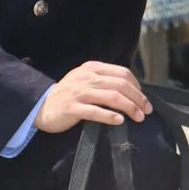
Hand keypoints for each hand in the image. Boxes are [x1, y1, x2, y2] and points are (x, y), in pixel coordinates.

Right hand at [34, 61, 152, 133]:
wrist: (41, 106)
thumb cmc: (68, 94)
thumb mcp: (85, 80)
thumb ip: (104, 80)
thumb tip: (131, 90)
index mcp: (92, 68)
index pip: (122, 73)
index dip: (137, 86)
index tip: (144, 99)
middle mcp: (87, 77)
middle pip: (120, 85)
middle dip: (137, 98)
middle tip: (147, 111)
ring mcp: (79, 92)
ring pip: (112, 97)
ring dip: (129, 108)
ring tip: (139, 117)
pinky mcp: (72, 108)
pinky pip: (95, 112)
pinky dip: (110, 116)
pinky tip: (120, 121)